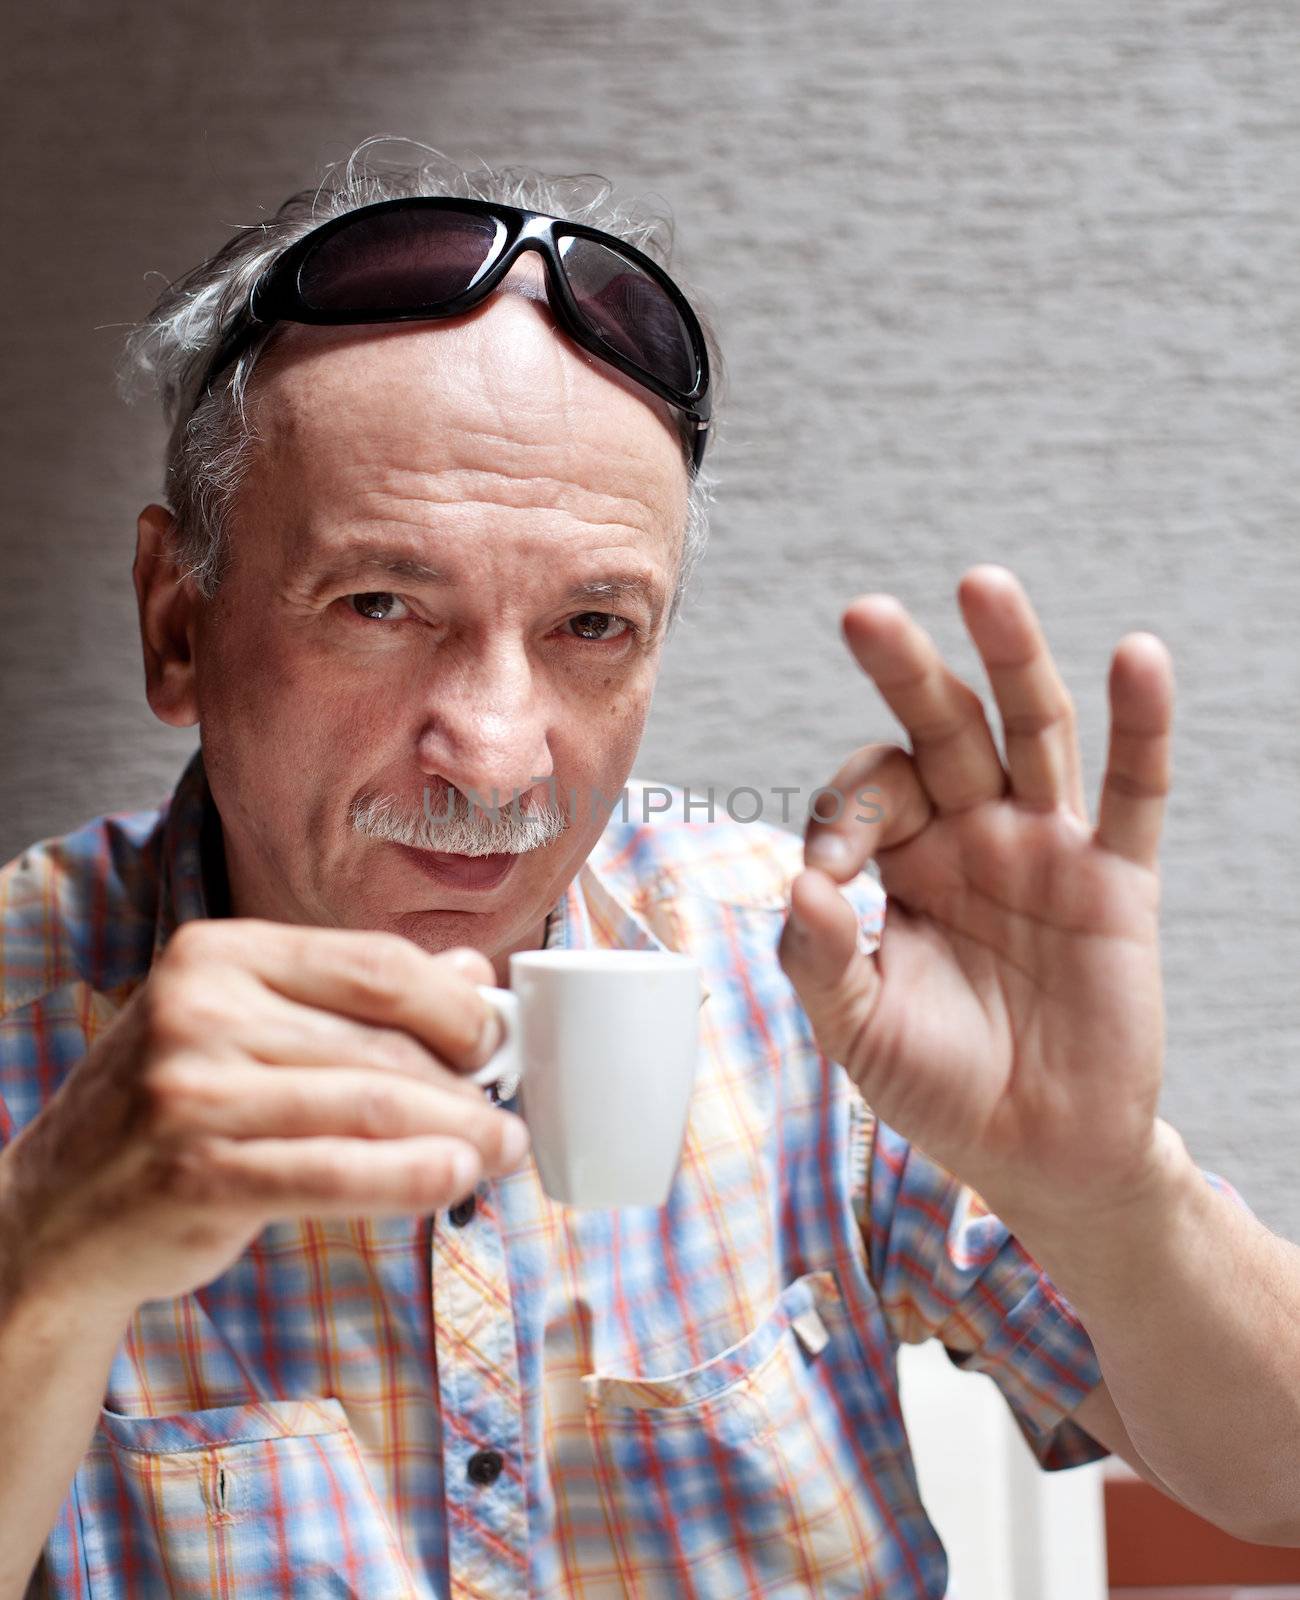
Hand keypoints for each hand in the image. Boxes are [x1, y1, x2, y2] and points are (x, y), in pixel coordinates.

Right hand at [0, 921, 526, 1320]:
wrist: (55, 1216)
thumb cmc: (174, 1114)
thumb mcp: (250, 1032)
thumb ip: (355, 999)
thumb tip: (471, 974)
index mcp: (219, 954)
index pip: (373, 964)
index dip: (454, 1005)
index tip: (497, 1039)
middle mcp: (200, 1009)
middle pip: (380, 1039)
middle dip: (466, 1080)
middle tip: (512, 1110)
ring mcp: (190, 1091)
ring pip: (369, 1104)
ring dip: (456, 1131)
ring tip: (500, 1149)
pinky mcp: (196, 1173)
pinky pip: (334, 1172)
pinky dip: (410, 1177)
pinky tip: (455, 1180)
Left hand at [778, 564, 1179, 1227]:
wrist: (1038, 1153)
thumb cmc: (939, 1085)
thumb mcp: (859, 1031)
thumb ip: (823, 960)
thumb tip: (802, 883)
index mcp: (901, 860)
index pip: (867, 792)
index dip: (844, 815)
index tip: (835, 877)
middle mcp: (970, 832)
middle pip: (939, 727)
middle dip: (904, 670)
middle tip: (863, 614)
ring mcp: (1046, 846)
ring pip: (1031, 731)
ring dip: (1010, 658)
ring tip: (983, 587)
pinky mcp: (1116, 879)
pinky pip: (1132, 793)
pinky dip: (1141, 726)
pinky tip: (1139, 658)